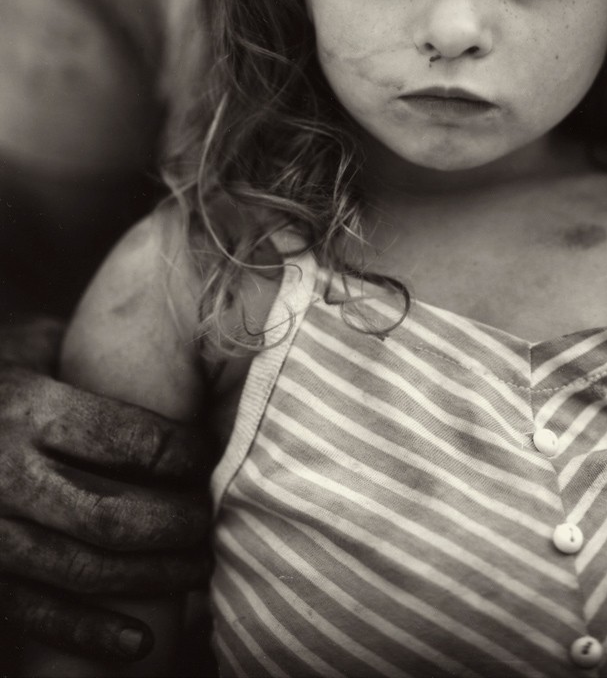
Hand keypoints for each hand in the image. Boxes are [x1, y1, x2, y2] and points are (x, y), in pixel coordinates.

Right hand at [0, 362, 211, 661]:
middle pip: (114, 515)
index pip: (130, 439)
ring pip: (84, 569)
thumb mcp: (28, 343)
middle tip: (209, 520)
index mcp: (29, 409)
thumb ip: (87, 352)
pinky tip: (140, 640)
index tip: (209, 456)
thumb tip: (169, 351)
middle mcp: (6, 474)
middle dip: (177, 524)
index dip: (186, 455)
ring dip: (151, 578)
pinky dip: (89, 632)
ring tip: (196, 570)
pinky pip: (35, 614)